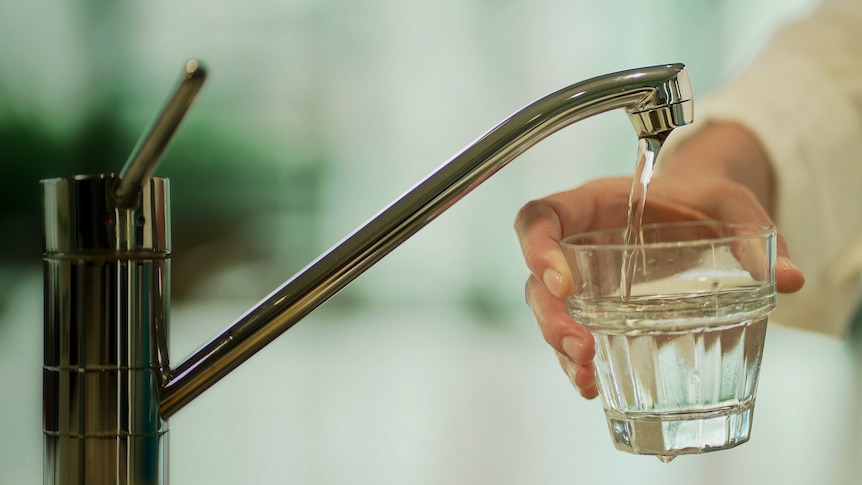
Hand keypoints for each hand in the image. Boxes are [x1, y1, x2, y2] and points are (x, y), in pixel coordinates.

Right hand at [514, 172, 804, 398]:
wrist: (697, 216)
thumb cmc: (702, 203)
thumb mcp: (730, 205)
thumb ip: (755, 233)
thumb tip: (789, 276)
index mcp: (595, 205)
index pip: (541, 217)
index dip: (537, 246)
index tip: (560, 280)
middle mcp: (578, 244)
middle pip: (537, 279)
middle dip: (550, 316)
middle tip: (580, 346)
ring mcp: (583, 281)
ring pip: (548, 314)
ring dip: (559, 347)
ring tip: (587, 375)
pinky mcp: (595, 310)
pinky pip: (570, 336)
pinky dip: (576, 364)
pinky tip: (592, 386)